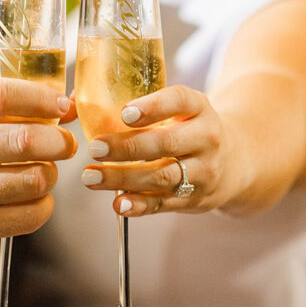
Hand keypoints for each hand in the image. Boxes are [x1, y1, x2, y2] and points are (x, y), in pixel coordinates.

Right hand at [0, 79, 75, 252]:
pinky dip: (43, 204)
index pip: (1, 96)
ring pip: (35, 180)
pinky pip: (28, 216)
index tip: (62, 105)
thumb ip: (0, 104)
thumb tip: (64, 107)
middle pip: (25, 141)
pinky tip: (34, 196)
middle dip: (59, 141)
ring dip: (51, 173)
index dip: (41, 98)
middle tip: (64, 142)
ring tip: (44, 169)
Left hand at [80, 85, 236, 216]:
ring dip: (123, 178)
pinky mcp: (195, 198)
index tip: (124, 113)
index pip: (179, 101)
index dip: (153, 106)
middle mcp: (207, 138)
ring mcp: (203, 171)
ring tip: (90, 176)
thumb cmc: (188, 127)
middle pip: (165, 143)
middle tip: (94, 147)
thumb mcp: (178, 109)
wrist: (236, 161)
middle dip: (127, 147)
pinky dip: (139, 205)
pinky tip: (117, 203)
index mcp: (199, 107)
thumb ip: (136, 104)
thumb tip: (68, 102)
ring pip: (162, 175)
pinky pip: (164, 203)